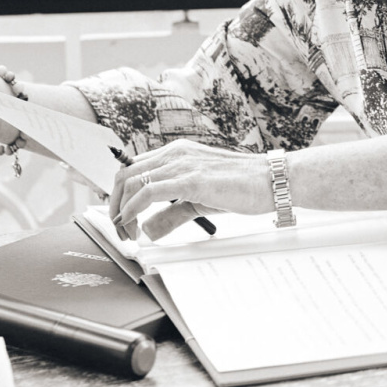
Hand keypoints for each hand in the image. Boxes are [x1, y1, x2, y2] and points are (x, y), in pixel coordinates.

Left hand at [110, 139, 277, 240]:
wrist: (272, 181)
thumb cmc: (242, 187)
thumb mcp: (198, 202)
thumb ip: (172, 214)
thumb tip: (149, 229)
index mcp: (177, 153)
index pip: (134, 169)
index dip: (120, 194)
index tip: (119, 217)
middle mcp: (175, 153)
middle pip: (126, 174)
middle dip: (114, 204)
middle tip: (118, 229)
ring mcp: (181, 163)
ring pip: (132, 182)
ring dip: (121, 211)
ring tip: (125, 232)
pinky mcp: (190, 178)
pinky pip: (148, 192)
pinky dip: (133, 209)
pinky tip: (132, 224)